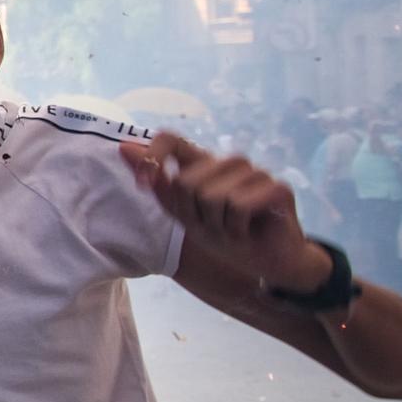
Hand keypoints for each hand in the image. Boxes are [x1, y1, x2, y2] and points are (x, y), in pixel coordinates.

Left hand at [120, 132, 326, 290]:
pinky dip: (236, 229)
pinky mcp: (277, 187)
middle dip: (194, 215)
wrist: (266, 263)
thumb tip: (123, 147)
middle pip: (186, 182)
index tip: (142, 182)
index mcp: (203, 164)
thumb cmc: (224, 236)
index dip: (153, 156)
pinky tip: (248, 232)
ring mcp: (255, 172)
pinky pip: (238, 206)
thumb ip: (158, 183)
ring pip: (212, 196)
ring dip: (217, 225)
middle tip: (213, 227)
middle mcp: (228, 162)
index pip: (171, 139)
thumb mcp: (183, 215)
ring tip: (232, 229)